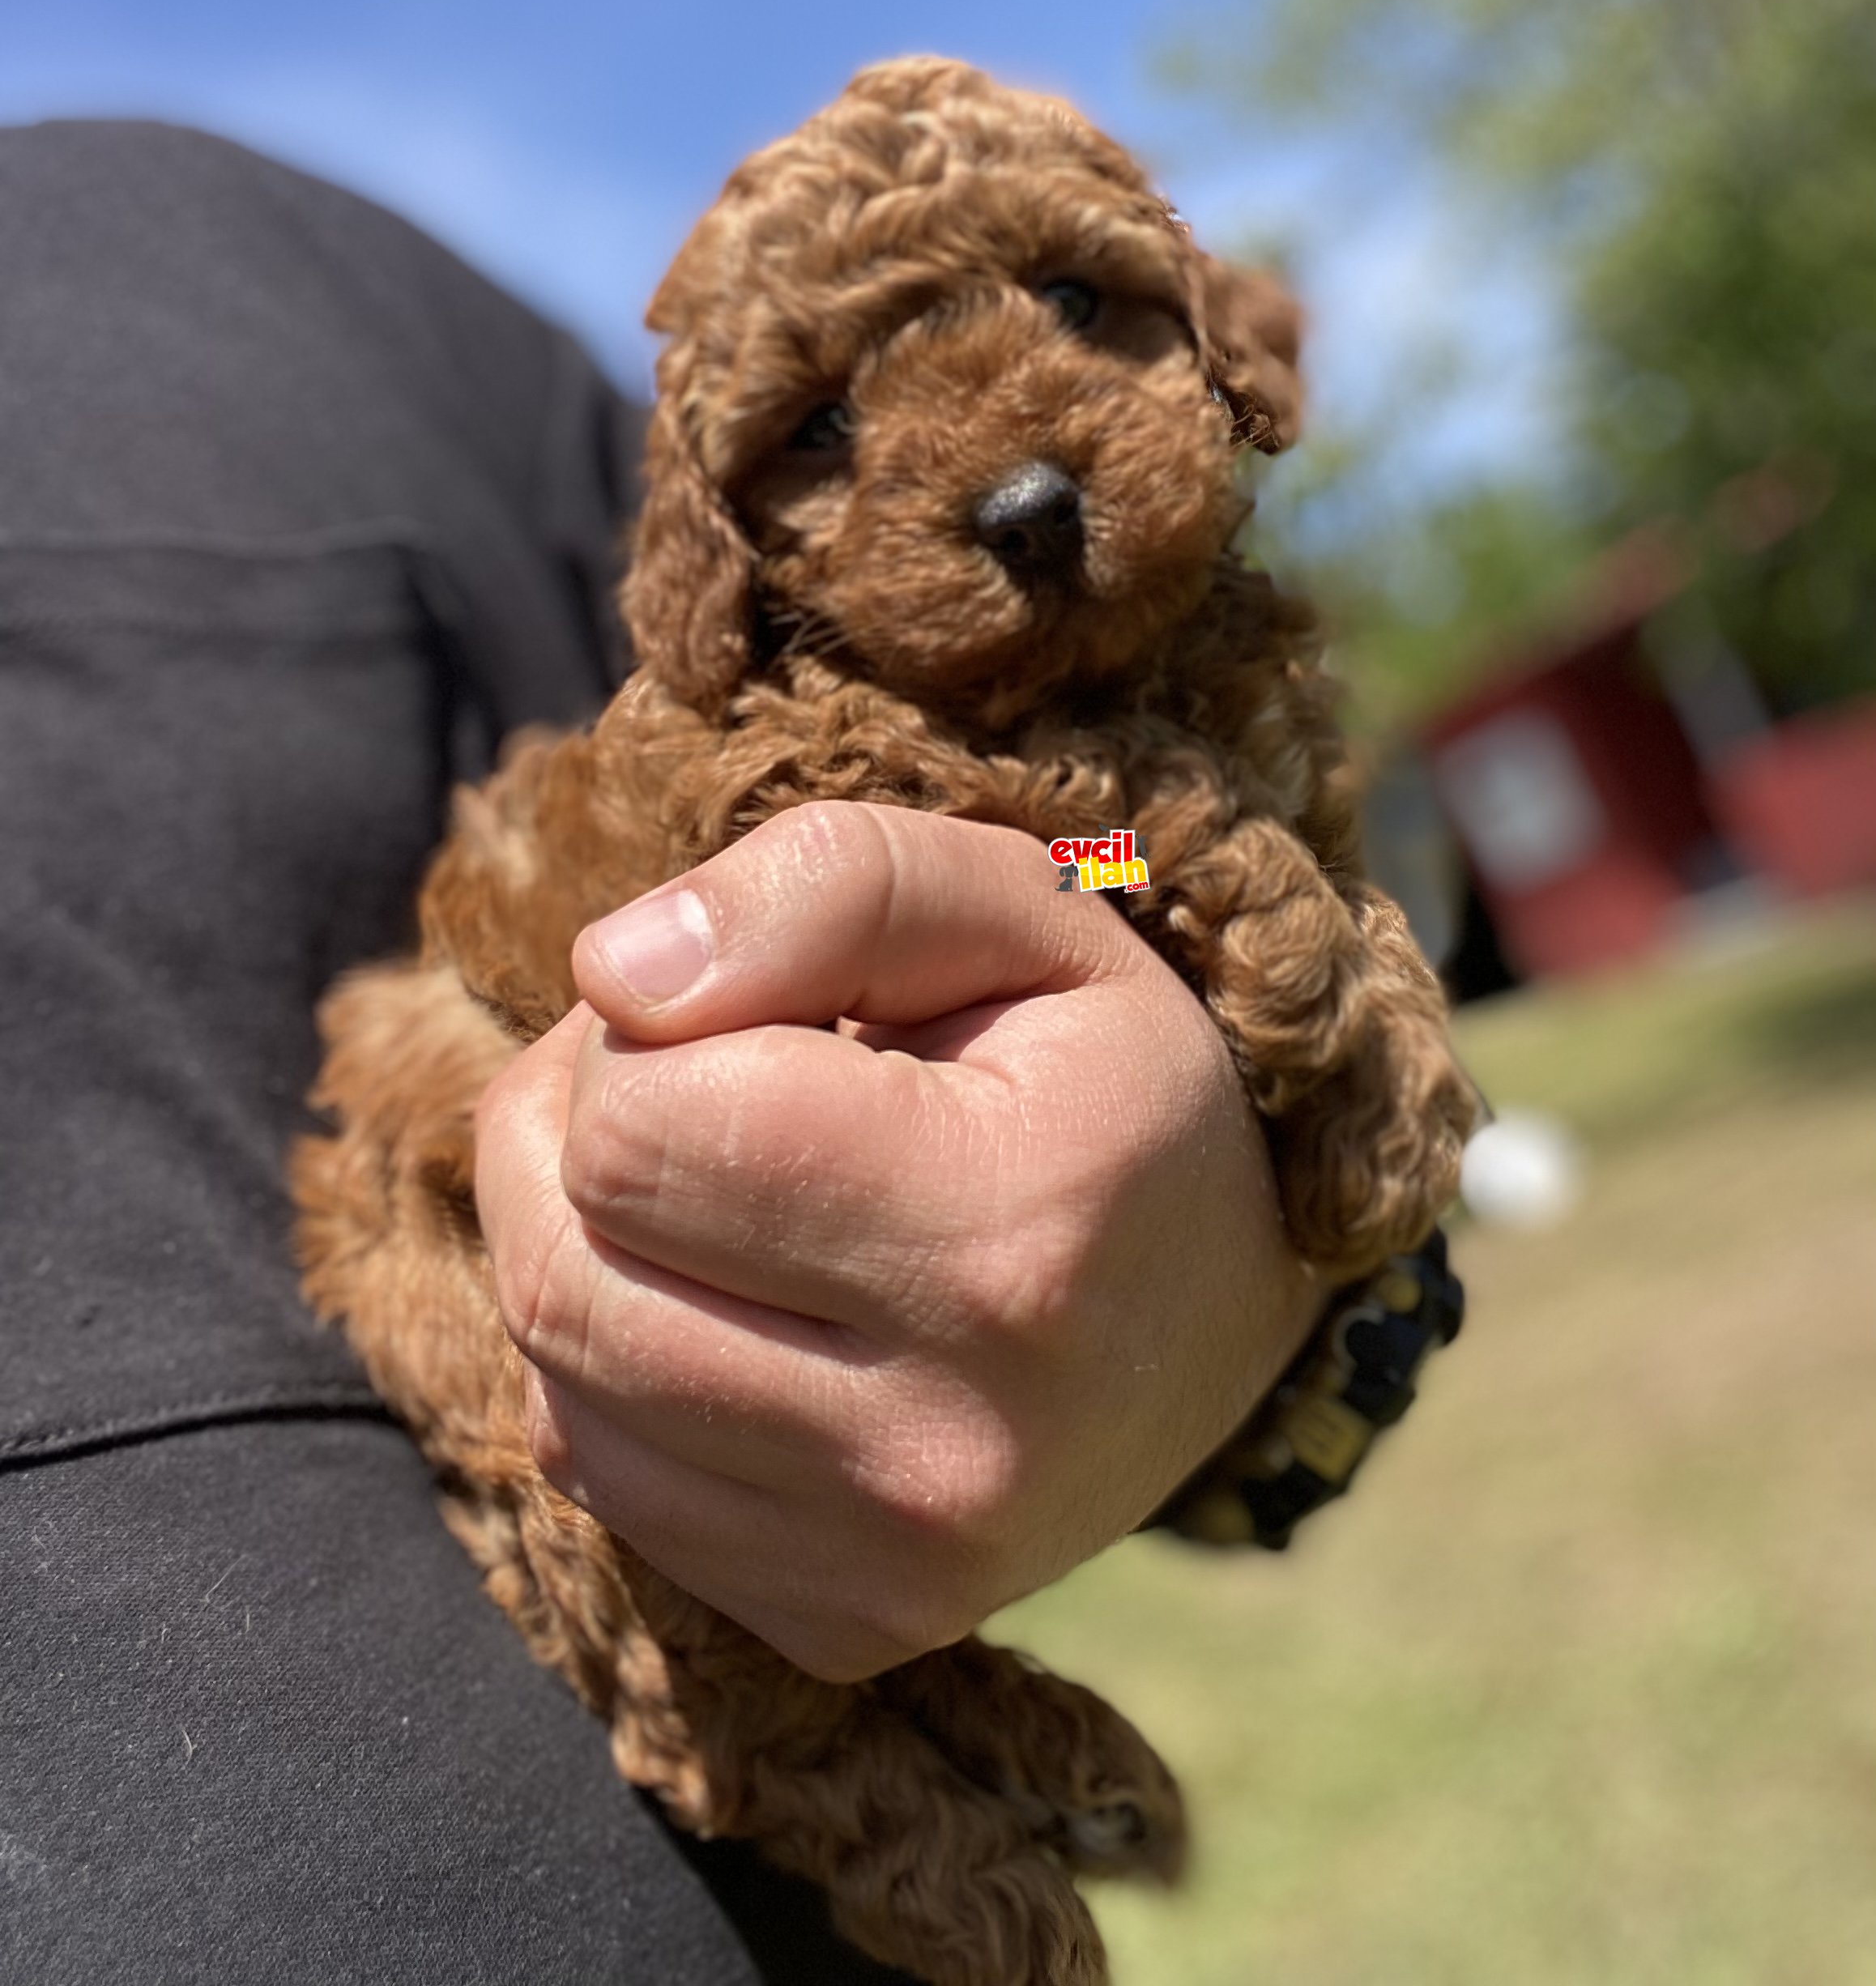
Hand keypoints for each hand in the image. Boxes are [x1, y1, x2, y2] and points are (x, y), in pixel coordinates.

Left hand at [475, 802, 1319, 1681]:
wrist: (1225, 1301)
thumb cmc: (1101, 1071)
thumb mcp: (1022, 907)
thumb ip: (829, 886)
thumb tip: (611, 977)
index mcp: (1008, 1241)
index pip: (641, 1127)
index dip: (647, 1030)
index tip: (755, 1015)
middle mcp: (947, 1453)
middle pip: (563, 1268)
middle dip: (585, 1129)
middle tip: (702, 1074)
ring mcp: (889, 1570)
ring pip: (552, 1379)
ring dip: (583, 1238)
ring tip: (707, 1172)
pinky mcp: (839, 1628)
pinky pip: (593, 1470)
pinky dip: (612, 1359)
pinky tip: (726, 1295)